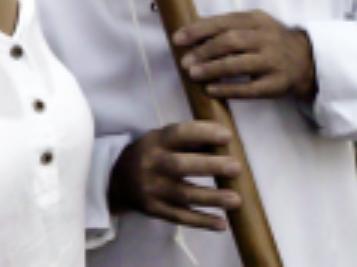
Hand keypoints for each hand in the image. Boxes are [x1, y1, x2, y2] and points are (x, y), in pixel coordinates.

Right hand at [107, 121, 241, 230]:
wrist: (120, 180)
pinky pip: (180, 217)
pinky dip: (201, 221)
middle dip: (210, 166)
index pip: (179, 133)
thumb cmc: (153, 154)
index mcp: (156, 140)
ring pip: (183, 195)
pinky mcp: (154, 209)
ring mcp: (151, 189)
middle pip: (180, 165)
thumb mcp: (163, 139)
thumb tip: (226, 143)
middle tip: (236, 168)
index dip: (202, 133)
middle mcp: (151, 163)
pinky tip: (221, 224)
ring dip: (212, 198)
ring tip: (236, 200)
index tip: (227, 136)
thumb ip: (191, 140)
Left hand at [176, 10, 316, 100]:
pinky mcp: (276, 84)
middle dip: (203, 51)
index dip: (198, 30)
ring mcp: (273, 61)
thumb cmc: (268, 40)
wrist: (305, 59)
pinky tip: (211, 90)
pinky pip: (249, 89)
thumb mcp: (253, 25)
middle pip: (230, 42)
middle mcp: (267, 38)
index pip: (224, 22)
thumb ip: (226, 26)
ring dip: (212, 69)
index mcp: (257, 19)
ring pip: (238, 64)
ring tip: (193, 74)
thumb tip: (189, 30)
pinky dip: (228, 89)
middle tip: (184, 61)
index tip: (178, 38)